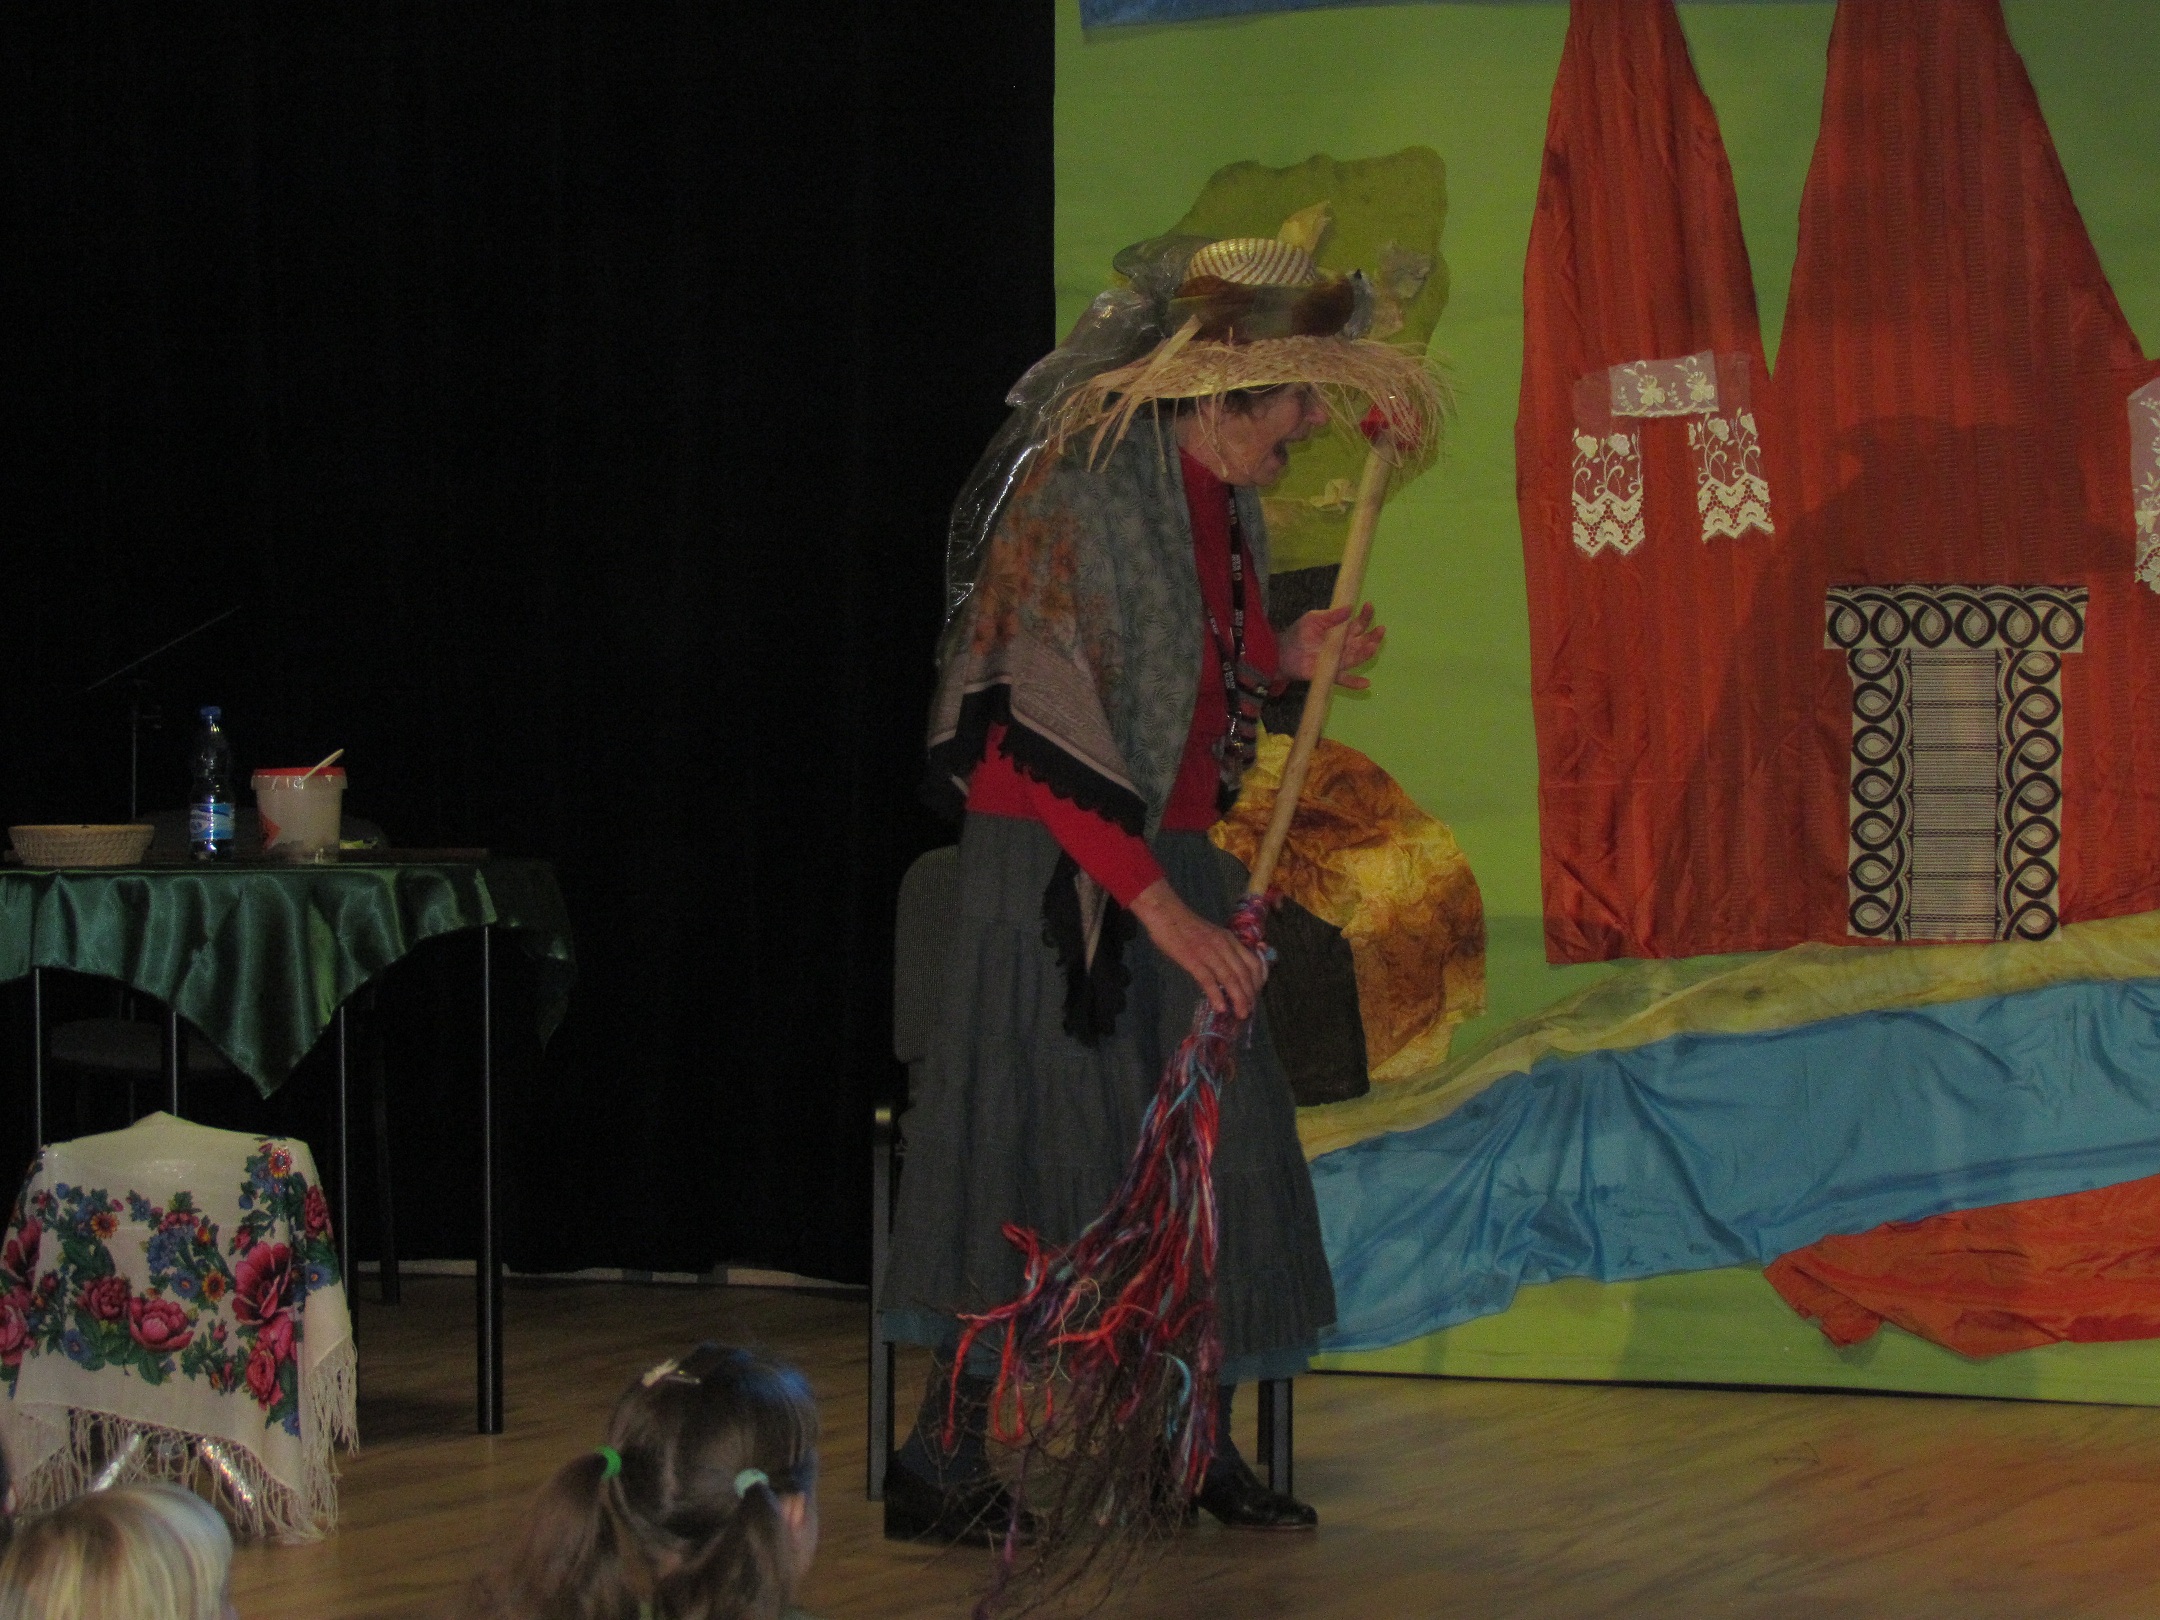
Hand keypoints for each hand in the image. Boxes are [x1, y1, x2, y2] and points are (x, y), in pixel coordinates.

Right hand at [1129, 880, 1268, 1017]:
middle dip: (1249, 996)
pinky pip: (1208, 980)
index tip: (1255, 996)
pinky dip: (1216, 995)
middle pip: (1244, 974)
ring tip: (1240, 1013)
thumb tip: (1229, 972)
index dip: (1258, 982)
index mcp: (1230, 939)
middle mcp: (1224, 945)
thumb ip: (1223, 950)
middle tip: (1248, 1012)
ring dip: (1238, 999)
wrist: (1166, 913)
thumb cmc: (1186, 926)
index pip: (1253, 962)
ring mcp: (1209, 952)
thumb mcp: (1213, 935)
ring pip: (1231, 978)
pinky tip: (1220, 1008)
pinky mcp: (1192, 959)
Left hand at [1280, 602, 1384, 688]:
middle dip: (1373, 636)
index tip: (1368, 606)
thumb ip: (1330, 616)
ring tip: (1373, 647)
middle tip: (1380, 630)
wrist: (1282, 653)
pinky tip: (1366, 684)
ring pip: (1357, 658)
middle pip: (1363, 642)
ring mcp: (1339, 660)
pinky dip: (1355, 683)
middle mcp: (1344, 646)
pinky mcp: (1331, 674)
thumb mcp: (1313, 619)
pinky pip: (1345, 680)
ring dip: (1366, 654)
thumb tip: (1349, 608)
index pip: (1358, 624)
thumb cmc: (1299, 634)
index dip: (1365, 616)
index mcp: (1342, 631)